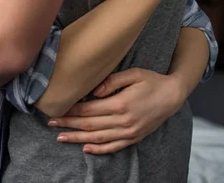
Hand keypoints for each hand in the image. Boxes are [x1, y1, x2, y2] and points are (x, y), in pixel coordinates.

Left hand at [48, 68, 183, 153]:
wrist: (172, 96)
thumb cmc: (151, 81)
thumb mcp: (133, 74)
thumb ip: (112, 81)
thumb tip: (94, 91)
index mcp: (121, 103)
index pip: (89, 109)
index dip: (72, 110)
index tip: (57, 109)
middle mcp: (123, 121)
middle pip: (89, 125)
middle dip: (69, 124)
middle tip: (51, 124)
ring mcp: (128, 132)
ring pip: (98, 138)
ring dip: (78, 139)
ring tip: (61, 137)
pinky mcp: (134, 138)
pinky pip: (113, 147)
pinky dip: (98, 150)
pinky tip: (85, 149)